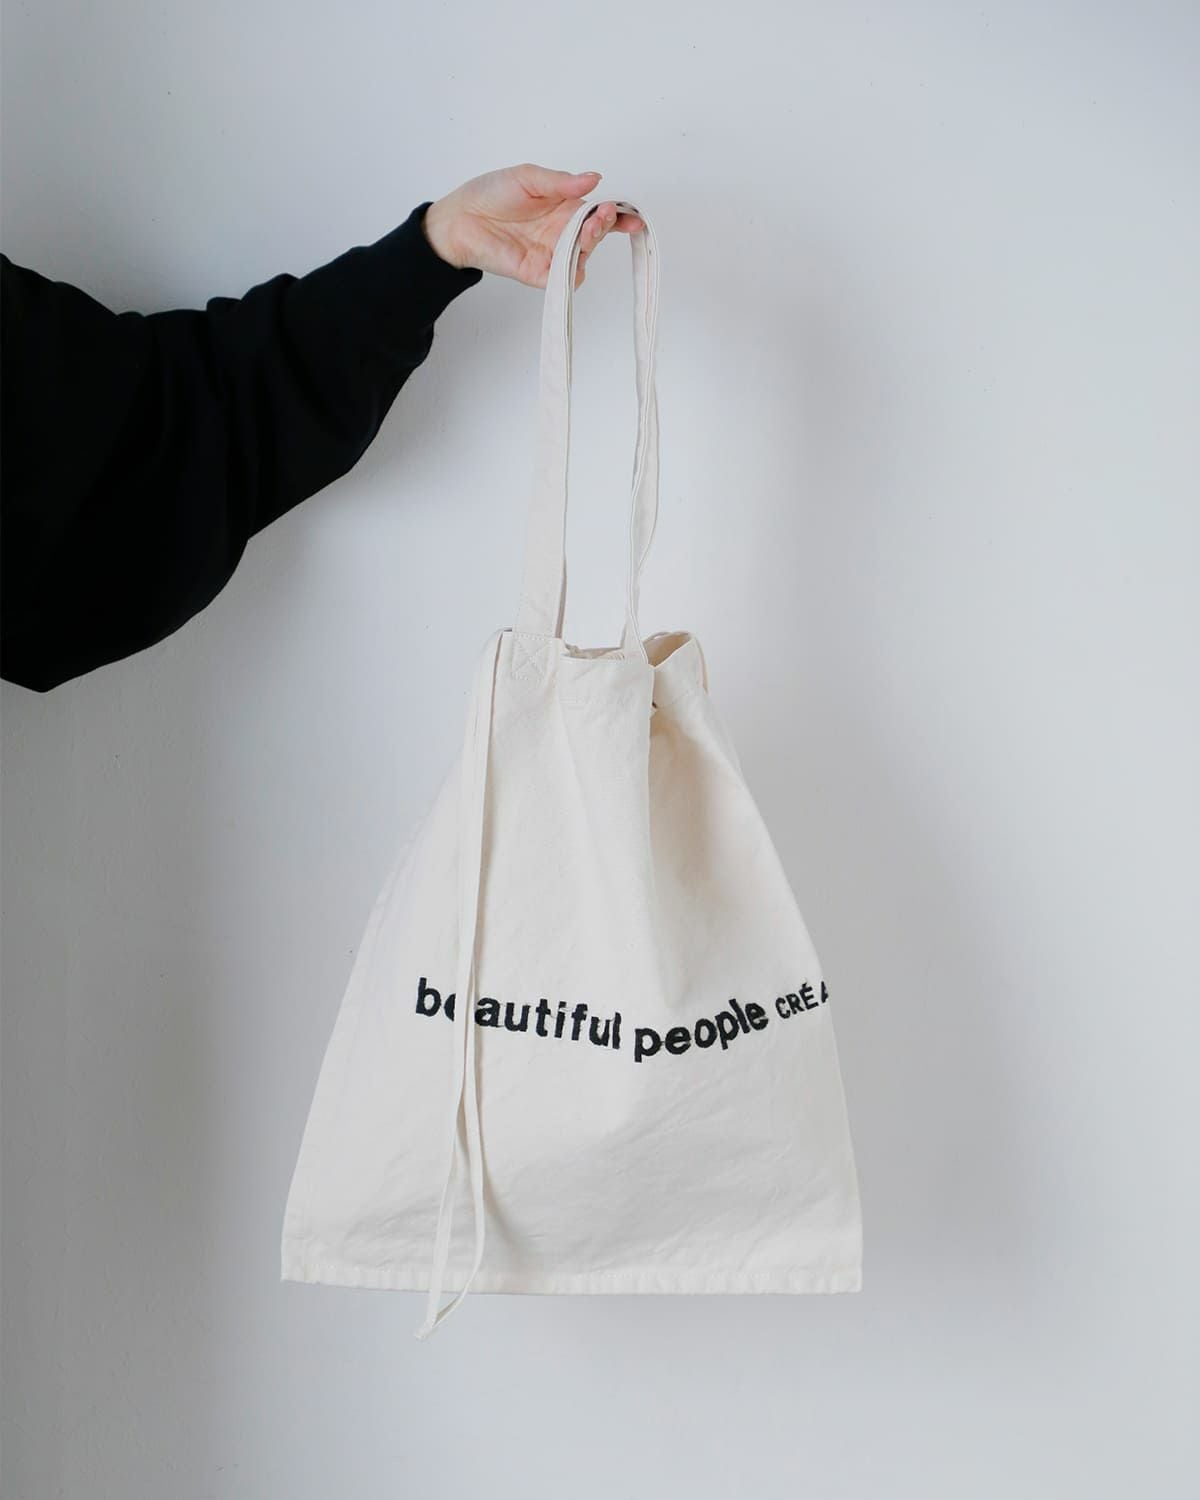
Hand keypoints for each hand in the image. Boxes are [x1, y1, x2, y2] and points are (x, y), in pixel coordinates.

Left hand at [422, 164, 644, 288]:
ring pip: (584, 256)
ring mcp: (552, 254)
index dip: (618, 216)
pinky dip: (573, 271)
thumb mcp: (530, 177)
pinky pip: (564, 279)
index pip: (598, 213)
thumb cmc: (491, 193)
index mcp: (564, 207)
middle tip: (603, 215)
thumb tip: (594, 178)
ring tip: (588, 230)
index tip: (633, 217)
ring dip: (591, 244)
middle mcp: (562, 232)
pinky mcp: (539, 274)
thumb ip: (562, 182)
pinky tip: (575, 256)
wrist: (460, 218)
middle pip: (595, 235)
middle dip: (605, 226)